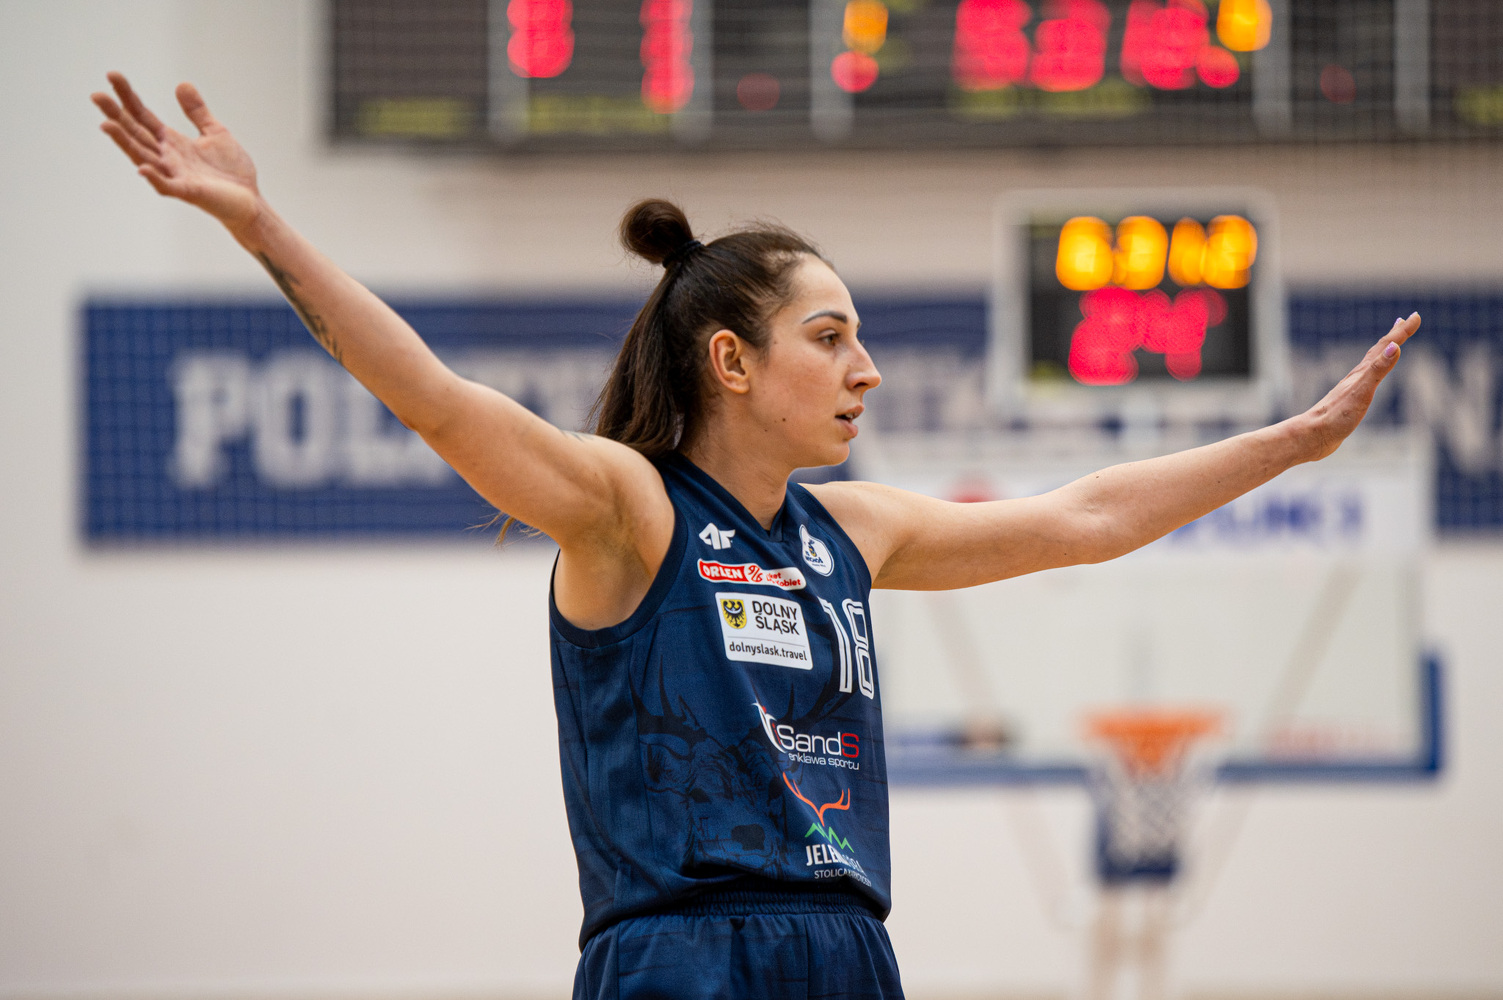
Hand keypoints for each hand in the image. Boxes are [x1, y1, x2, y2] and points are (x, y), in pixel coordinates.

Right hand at [92, 73, 261, 235]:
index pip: (143, 116)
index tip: (112, 76)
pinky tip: (143, 168)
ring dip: (124, 142)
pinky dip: (154, 178)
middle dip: (116, 115)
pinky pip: (167, 186)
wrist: (250, 201)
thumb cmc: (231, 171)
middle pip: (135, 133)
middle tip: (96, 95)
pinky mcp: (189, 192)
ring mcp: (176, 175)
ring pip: (144, 157)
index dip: (127, 97)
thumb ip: (197, 112)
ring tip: (106, 124)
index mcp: (172, 142)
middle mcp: (167, 157)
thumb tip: (182, 84)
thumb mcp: (216, 132)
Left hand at [1300, 312, 1419, 461]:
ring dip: (1383, 350)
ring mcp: (1352, 388)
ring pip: (1371, 363)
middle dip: (1395, 335)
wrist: (1312, 436)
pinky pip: (1366, 379)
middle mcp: (1357, 376)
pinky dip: (1374, 371)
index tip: (1416, 316)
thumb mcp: (1362, 392)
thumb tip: (1395, 346)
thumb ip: (1378, 370)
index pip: (1386, 346)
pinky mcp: (1349, 401)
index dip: (1402, 331)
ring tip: (1391, 344)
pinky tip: (1370, 376)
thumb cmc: (1337, 416)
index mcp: (1362, 372)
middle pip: (1378, 350)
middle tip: (1406, 320)